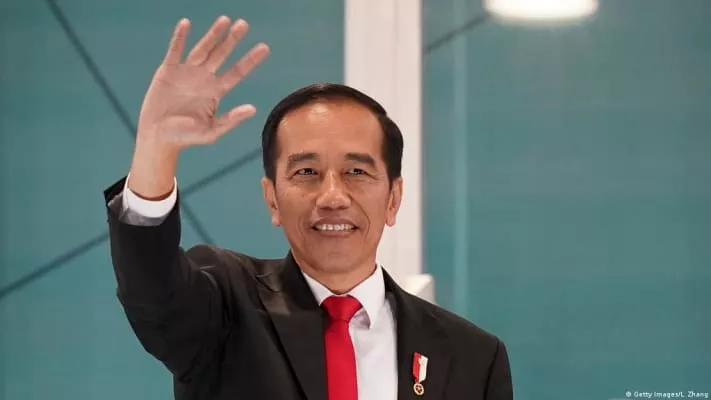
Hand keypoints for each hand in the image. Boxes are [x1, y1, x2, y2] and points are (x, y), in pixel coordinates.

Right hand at [136, 16, 269, 151]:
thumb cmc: (185, 137)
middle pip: (222, 55)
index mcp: (216, 91)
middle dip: (232, 40)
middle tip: (244, 24)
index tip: (264, 47)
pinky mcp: (168, 70)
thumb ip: (231, 120)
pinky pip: (175, 51)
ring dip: (213, 35)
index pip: (237, 72)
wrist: (158, 138)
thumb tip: (253, 109)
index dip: (250, 60)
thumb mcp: (211, 131)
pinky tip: (186, 24)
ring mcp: (187, 72)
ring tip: (225, 20)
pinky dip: (179, 38)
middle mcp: (204, 78)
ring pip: (202, 49)